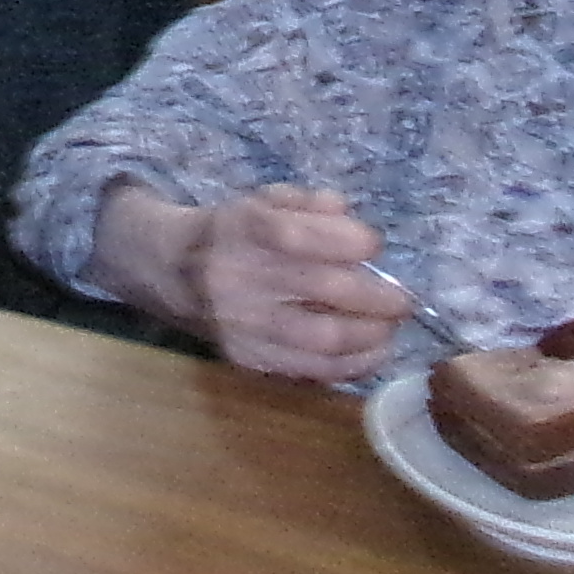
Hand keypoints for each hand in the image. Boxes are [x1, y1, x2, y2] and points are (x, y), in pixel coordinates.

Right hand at [158, 183, 402, 380]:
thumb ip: (308, 205)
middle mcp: (238, 277)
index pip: (300, 235)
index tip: (375, 244)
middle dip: (377, 296)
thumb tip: (350, 219)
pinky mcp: (246, 357)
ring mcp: (241, 323)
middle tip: (404, 300)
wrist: (170, 272)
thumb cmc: (232, 233)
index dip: (349, 240)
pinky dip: (349, 366)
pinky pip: (307, 370)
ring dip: (370, 337)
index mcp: (240, 229)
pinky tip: (370, 354)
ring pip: (321, 338)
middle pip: (322, 288)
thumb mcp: (263, 202)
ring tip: (390, 331)